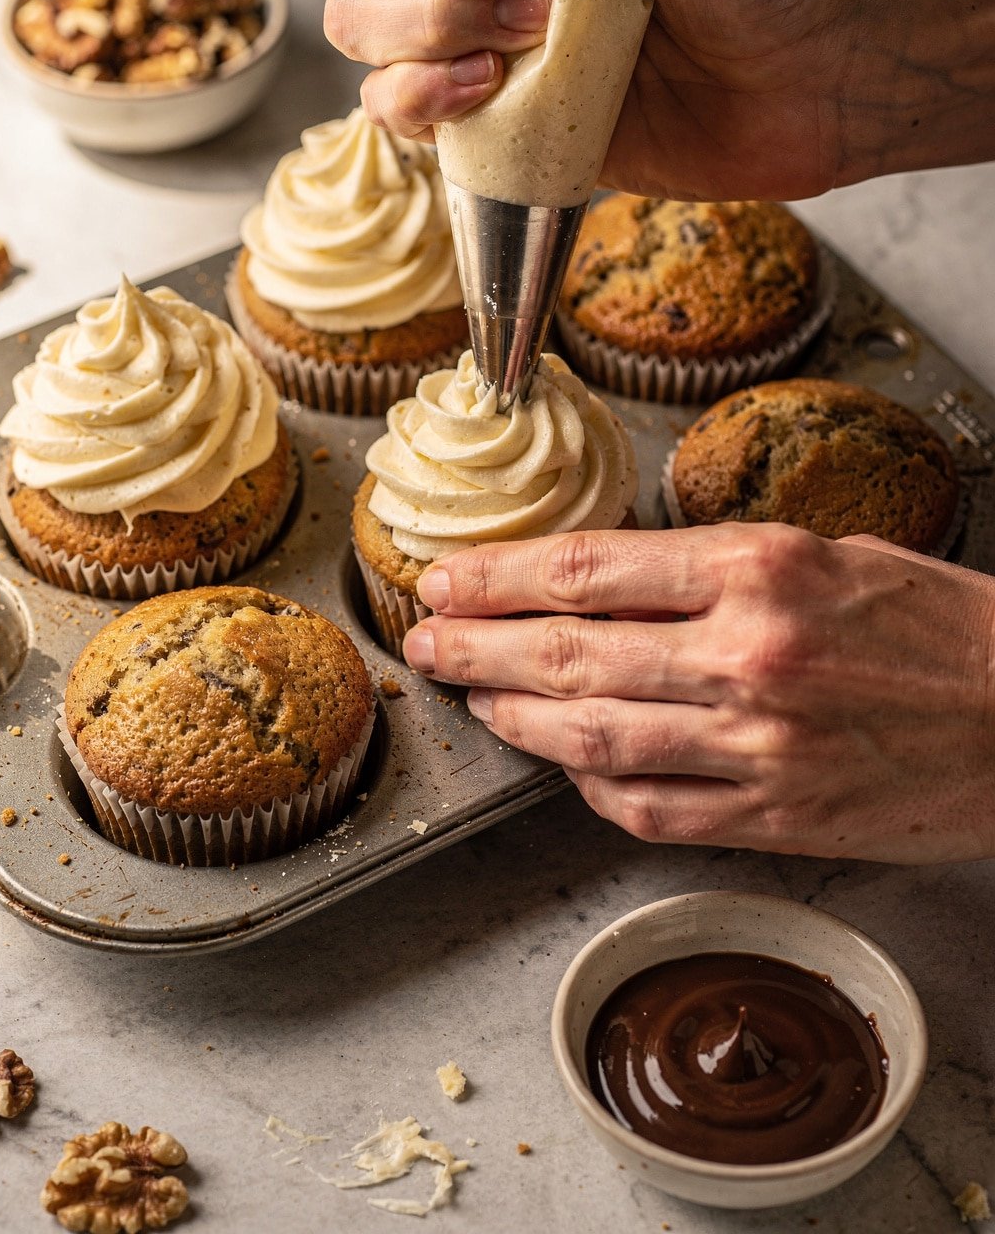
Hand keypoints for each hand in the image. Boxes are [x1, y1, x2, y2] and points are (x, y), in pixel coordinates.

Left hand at [401, 526, 994, 862]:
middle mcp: (747, 655)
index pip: (588, 569)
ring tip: (468, 693)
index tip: (449, 577)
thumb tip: (606, 579)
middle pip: (567, 650)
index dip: (499, 575)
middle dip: (476, 642)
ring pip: (589, 734)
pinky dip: (587, 782)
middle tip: (427, 636)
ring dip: (511, 714)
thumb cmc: (941, 625)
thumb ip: (716, 567)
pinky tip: (559, 756)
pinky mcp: (773, 817)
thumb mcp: (828, 552)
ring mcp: (756, 746)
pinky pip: (646, 806)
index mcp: (761, 569)